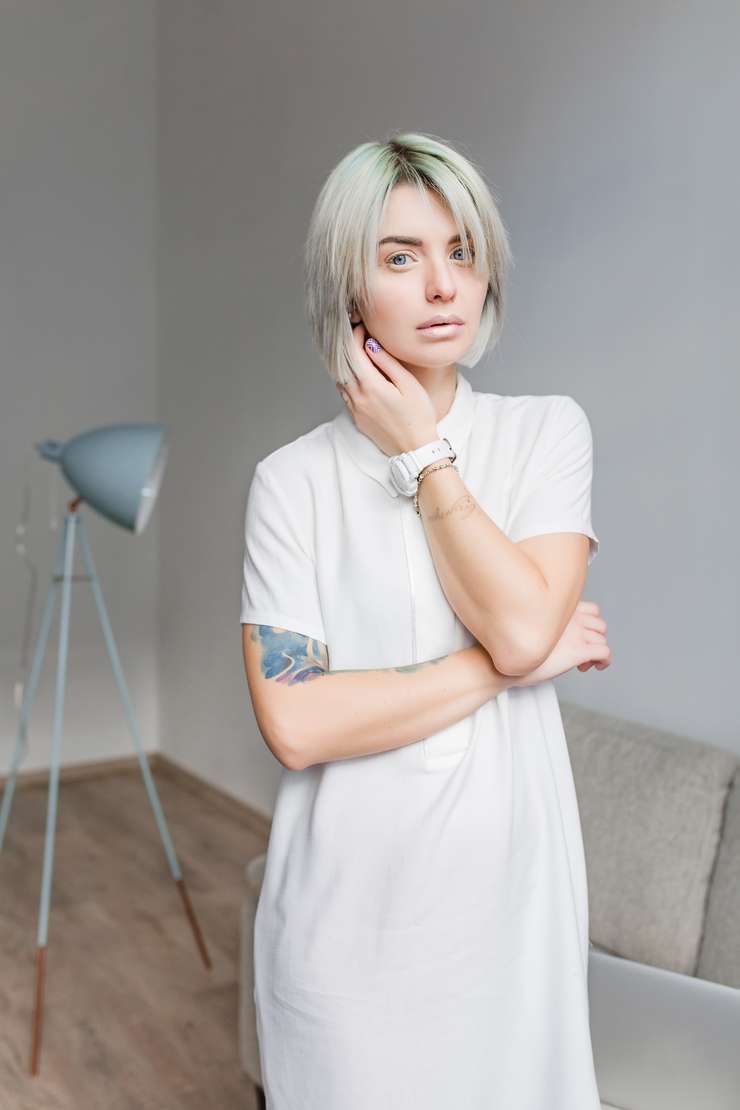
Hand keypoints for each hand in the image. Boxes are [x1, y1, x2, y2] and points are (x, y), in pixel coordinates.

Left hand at [335, 320, 438, 455]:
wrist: (416, 449)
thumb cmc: (419, 416)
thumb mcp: (408, 385)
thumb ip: (387, 363)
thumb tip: (370, 345)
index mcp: (370, 386)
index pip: (353, 353)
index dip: (355, 336)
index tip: (362, 326)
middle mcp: (357, 398)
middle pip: (343, 365)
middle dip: (349, 347)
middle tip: (358, 334)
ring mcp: (355, 410)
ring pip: (341, 380)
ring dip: (347, 365)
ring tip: (359, 354)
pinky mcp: (357, 419)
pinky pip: (345, 394)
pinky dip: (348, 380)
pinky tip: (360, 376)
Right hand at [510, 601, 612, 687]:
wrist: (503, 662)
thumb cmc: (512, 649)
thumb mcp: (531, 627)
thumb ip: (548, 625)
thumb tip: (554, 636)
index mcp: (559, 610)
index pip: (591, 609)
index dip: (590, 624)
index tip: (579, 637)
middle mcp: (570, 618)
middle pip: (600, 624)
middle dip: (595, 638)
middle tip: (582, 651)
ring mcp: (575, 634)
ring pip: (602, 639)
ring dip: (597, 650)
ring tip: (584, 663)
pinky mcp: (578, 651)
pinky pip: (604, 652)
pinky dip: (604, 661)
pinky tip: (595, 667)